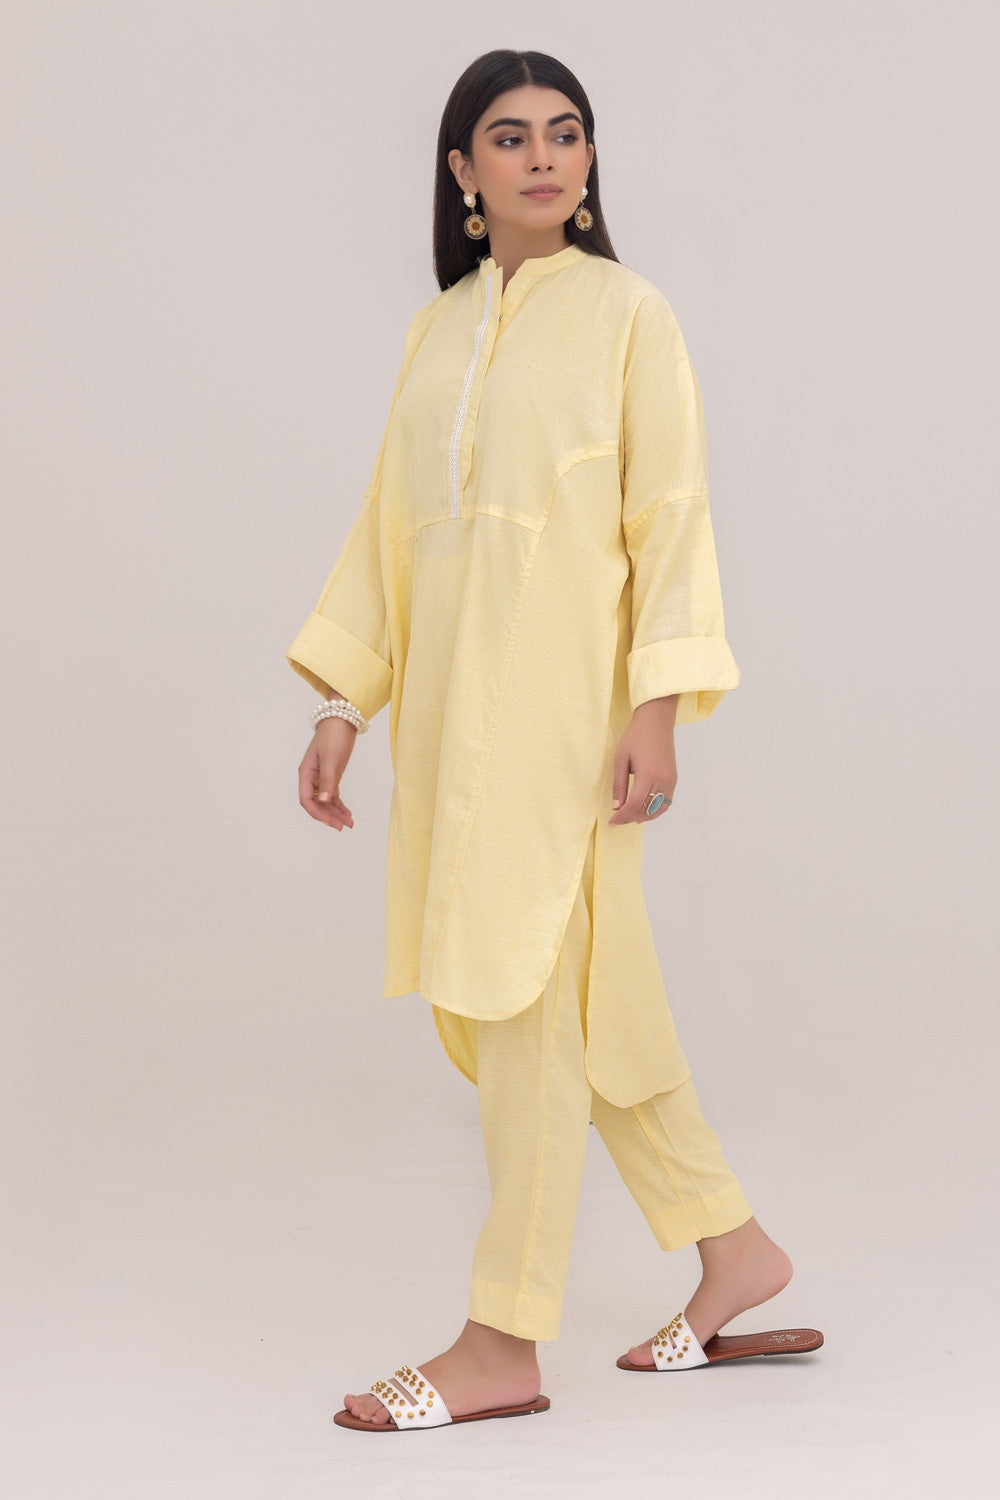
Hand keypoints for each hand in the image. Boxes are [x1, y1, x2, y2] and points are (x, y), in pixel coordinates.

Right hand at [298, 716, 357, 830]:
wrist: (342, 720)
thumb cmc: (333, 736)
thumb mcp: (331, 759)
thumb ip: (327, 781)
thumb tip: (322, 801)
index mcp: (306, 773)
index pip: (306, 799)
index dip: (317, 813)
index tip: (330, 822)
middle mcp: (311, 778)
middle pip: (316, 803)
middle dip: (328, 816)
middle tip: (342, 827)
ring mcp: (321, 778)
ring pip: (325, 801)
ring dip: (336, 813)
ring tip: (349, 823)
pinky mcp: (331, 776)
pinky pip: (333, 795)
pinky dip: (339, 805)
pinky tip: (348, 814)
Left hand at [608, 696, 677, 826]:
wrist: (656, 721)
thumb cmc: (636, 736)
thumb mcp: (621, 759)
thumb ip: (619, 785)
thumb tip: (616, 807)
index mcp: (648, 774)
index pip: (635, 805)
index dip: (622, 816)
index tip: (612, 821)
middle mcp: (663, 780)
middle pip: (646, 810)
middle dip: (629, 818)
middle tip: (616, 820)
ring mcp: (671, 781)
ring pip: (657, 810)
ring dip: (642, 817)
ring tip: (628, 817)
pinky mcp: (674, 780)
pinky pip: (666, 803)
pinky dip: (654, 811)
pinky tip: (643, 813)